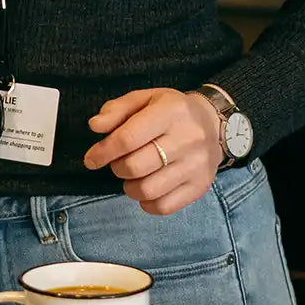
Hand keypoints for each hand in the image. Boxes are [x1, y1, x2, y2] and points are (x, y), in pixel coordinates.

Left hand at [84, 88, 221, 215]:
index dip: (103, 151)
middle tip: (118, 163)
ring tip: (131, 176)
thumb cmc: (170, 110)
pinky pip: (164, 207)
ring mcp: (196, 166)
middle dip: (117, 167)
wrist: (213, 123)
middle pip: (136, 166)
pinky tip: (146, 189)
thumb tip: (95, 126)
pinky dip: (147, 203)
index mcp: (170, 112)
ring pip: (148, 190)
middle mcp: (187, 139)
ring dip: (129, 187)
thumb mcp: (144, 98)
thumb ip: (117, 110)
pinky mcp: (201, 186)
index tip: (91, 159)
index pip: (128, 138)